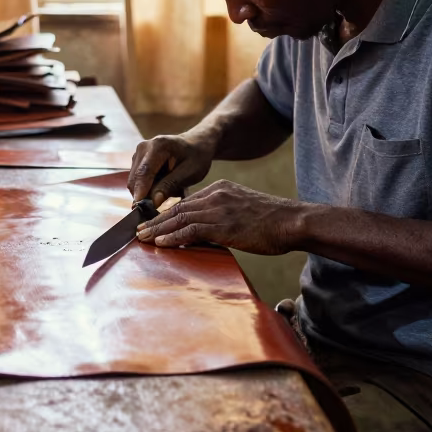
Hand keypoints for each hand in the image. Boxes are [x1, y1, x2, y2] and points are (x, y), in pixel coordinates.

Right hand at [128, 133, 216, 206]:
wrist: (196, 144)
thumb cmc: (196, 157)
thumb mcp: (190, 172)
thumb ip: (170, 185)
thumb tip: (153, 201)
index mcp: (158, 146)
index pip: (144, 172)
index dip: (141, 191)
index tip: (140, 209)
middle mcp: (143, 147)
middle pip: (135, 178)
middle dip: (144, 195)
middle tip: (161, 205)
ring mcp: (138, 153)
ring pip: (134, 181)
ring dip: (147, 192)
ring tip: (168, 191)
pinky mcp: (137, 160)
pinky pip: (137, 180)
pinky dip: (147, 188)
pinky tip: (163, 186)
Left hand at [134, 179, 308, 255]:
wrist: (293, 221)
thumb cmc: (273, 221)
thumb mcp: (243, 210)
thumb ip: (223, 215)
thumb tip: (206, 231)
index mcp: (221, 189)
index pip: (187, 202)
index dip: (167, 213)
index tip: (153, 222)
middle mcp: (217, 195)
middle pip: (178, 208)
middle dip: (155, 220)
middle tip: (138, 230)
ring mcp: (219, 209)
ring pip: (180, 217)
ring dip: (158, 229)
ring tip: (143, 238)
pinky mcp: (224, 225)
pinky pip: (191, 229)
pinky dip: (173, 236)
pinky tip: (162, 242)